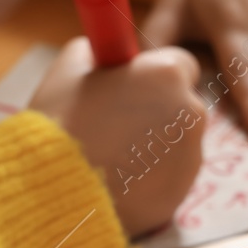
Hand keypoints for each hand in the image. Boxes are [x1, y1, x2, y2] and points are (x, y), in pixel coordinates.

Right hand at [29, 38, 206, 236]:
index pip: (181, 65)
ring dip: (155, 148)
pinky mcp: (181, 194)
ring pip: (177, 145)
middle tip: (117, 126)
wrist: (57, 191)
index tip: (132, 88)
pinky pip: (169, 179)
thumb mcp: (68, 69)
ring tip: (112, 159)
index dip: (155, 76)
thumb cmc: (60, 124)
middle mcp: (191, 114)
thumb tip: (103, 56)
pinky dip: (151, 180)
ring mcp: (191, 158)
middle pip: (182, 107)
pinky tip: (119, 182)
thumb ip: (96, 53)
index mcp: (168, 75)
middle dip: (158, 112)